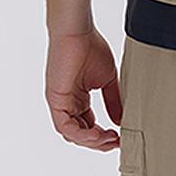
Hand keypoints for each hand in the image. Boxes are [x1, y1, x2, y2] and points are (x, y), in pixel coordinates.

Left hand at [45, 29, 122, 150]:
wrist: (77, 32)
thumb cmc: (90, 47)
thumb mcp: (107, 79)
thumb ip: (113, 100)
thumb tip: (120, 121)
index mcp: (78, 98)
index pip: (88, 126)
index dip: (103, 135)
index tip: (119, 138)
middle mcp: (67, 103)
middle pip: (81, 133)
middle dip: (99, 142)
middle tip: (115, 142)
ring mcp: (60, 103)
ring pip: (72, 134)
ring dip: (91, 141)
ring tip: (108, 139)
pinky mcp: (55, 101)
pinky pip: (65, 126)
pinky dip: (81, 134)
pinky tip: (96, 133)